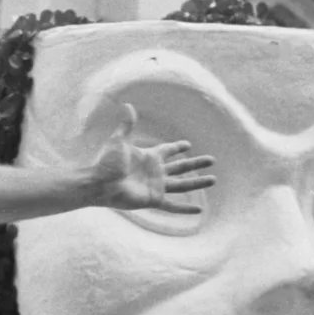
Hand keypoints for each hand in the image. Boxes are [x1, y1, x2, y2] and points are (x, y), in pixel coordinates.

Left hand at [87, 103, 216, 213]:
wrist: (100, 184)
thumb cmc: (107, 163)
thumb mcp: (118, 141)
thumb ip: (126, 125)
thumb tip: (127, 104)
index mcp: (149, 157)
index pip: (167, 150)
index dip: (177, 147)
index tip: (187, 145)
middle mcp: (155, 172)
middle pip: (181, 167)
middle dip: (196, 163)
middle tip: (212, 160)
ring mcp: (155, 186)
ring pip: (182, 185)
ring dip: (198, 182)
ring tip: (214, 179)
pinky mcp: (153, 200)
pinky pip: (172, 206)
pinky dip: (185, 209)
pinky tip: (199, 210)